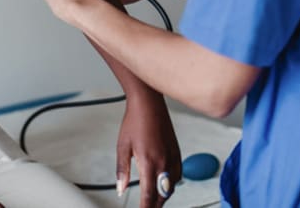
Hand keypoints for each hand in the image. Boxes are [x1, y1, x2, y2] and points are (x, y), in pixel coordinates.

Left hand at [116, 92, 181, 207]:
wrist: (148, 103)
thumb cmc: (134, 121)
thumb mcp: (122, 146)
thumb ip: (122, 170)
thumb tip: (121, 189)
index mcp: (149, 162)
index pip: (148, 195)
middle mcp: (164, 162)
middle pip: (162, 195)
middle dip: (154, 205)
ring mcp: (173, 157)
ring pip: (172, 187)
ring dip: (163, 196)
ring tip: (153, 200)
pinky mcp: (177, 151)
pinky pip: (178, 175)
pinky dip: (171, 184)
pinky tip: (165, 184)